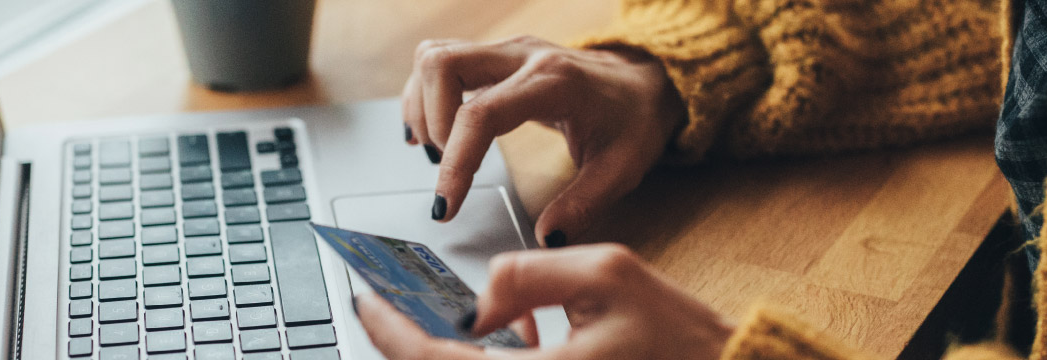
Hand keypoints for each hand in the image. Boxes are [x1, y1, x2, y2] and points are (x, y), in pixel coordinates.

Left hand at [356, 244, 733, 359]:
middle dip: (410, 344)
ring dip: (450, 352)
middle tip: (389, 304)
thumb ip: (527, 275)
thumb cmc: (680, 336)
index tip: (366, 301)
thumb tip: (475, 302)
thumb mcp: (605, 273)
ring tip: (455, 314)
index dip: (391, 331)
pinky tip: (513, 334)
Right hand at [402, 36, 683, 246]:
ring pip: (435, 56)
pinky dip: (425, 95)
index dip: (455, 162)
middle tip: (445, 166)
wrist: (645, 82)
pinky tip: (432, 130)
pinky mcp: (495, 56)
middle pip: (443, 64)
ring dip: (422, 105)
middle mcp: (523, 56)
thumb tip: (545, 238)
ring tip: (437, 150)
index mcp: (554, 82)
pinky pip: (441, 60)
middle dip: (431, 122)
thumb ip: (583, 205)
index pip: (481, 114)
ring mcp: (506, 51)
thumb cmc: (633, 121)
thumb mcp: (622, 169)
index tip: (446, 205)